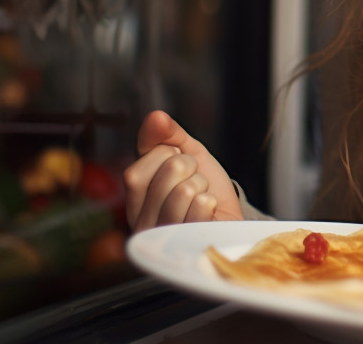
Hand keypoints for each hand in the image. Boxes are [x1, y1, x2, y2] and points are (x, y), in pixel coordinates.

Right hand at [123, 110, 243, 230]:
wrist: (228, 215)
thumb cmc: (204, 186)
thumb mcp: (186, 152)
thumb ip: (167, 135)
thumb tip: (155, 117)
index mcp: (134, 202)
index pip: (136, 172)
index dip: (165, 156)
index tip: (178, 163)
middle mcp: (142, 225)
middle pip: (167, 174)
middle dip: (190, 167)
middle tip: (194, 181)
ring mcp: (164, 240)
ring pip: (184, 192)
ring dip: (202, 186)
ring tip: (201, 196)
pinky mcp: (188, 246)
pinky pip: (201, 208)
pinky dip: (211, 202)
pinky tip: (209, 212)